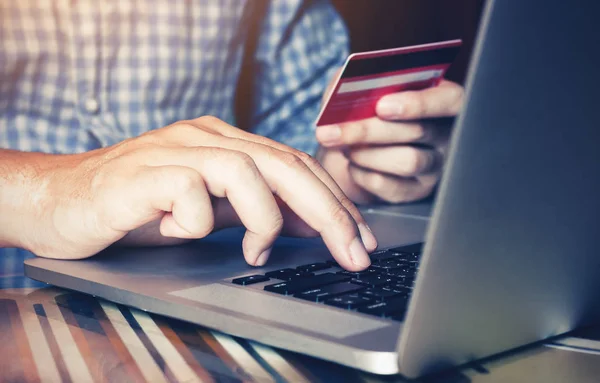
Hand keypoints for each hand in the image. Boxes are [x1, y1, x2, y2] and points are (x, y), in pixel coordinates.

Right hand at [2, 117, 376, 269]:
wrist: (62, 201)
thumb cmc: (138, 207)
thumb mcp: (211, 211)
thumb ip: (257, 211)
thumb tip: (312, 225)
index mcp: (226, 143)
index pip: (296, 165)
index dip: (335, 201)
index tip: (361, 239)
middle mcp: (205, 138)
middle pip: (284, 165)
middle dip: (329, 212)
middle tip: (353, 251)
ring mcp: (173, 150)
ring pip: (245, 170)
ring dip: (264, 217)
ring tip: (256, 248)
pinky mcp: (142, 171)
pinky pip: (189, 191)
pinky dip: (197, 220)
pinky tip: (182, 232)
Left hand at [316, 80, 463, 203]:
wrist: (359, 144)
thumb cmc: (367, 108)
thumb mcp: (364, 88)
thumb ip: (357, 82)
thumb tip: (340, 90)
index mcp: (441, 99)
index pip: (449, 100)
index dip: (419, 103)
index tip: (382, 106)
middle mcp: (444, 134)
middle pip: (417, 132)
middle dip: (368, 130)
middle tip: (330, 131)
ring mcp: (434, 166)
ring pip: (406, 161)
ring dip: (365, 153)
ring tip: (342, 145)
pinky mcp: (415, 190)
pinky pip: (391, 186)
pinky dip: (362, 174)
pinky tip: (352, 163)